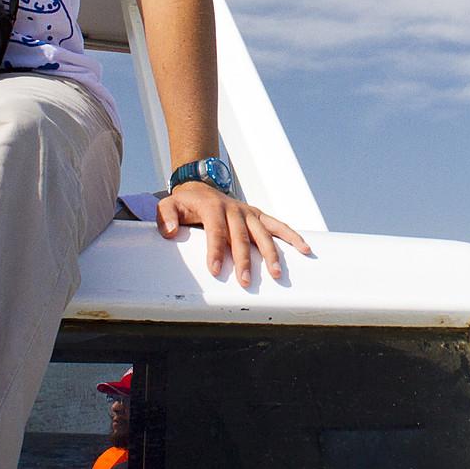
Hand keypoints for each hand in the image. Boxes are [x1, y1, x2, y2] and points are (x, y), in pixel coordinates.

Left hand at [156, 181, 311, 286]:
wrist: (200, 186)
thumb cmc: (185, 203)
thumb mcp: (168, 205)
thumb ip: (165, 216)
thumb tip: (169, 231)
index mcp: (212, 207)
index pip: (215, 230)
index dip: (216, 250)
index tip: (215, 270)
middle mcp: (234, 209)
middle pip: (241, 236)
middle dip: (244, 259)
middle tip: (245, 281)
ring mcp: (248, 213)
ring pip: (263, 233)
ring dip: (270, 253)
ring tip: (276, 273)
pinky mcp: (258, 216)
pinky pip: (277, 225)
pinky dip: (292, 236)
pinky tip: (304, 248)